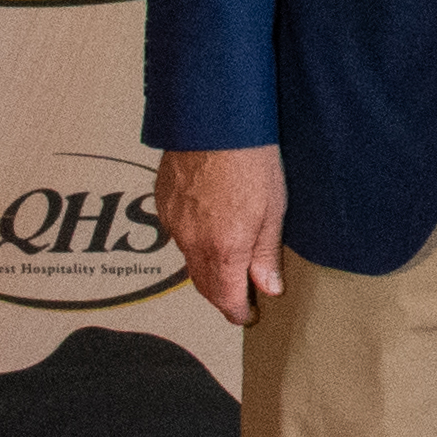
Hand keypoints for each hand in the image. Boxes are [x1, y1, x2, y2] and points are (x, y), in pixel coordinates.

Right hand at [156, 145, 289, 321]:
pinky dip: (193, 240)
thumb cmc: (251, 160)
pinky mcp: (163, 203)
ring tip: (227, 262)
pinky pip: (177, 234)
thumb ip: (266, 254)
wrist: (214, 121)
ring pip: (188, 260)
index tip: (247, 316)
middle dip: (222, 295)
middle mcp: (192, 242)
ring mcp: (174, 223)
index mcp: (224, 249)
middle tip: (239, 296)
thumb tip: (268, 288)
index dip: (237, 312)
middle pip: (204, 284)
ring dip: (207, 267)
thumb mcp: (273, 210)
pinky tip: (208, 228)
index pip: (226, 298)